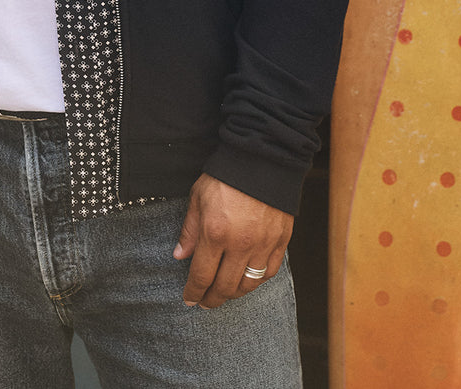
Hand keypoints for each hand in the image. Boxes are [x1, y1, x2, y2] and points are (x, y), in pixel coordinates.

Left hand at [173, 173, 292, 307]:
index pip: (202, 275)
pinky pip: (268, 272)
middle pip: (224, 286)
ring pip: (248, 284)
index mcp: (215, 232)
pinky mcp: (280, 241)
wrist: (262, 158)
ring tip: (224, 292)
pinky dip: (257, 280)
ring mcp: (262, 244)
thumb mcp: (198, 196)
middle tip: (205, 302)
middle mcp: (240, 243)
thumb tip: (180, 255)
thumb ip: (190, 229)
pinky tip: (247, 279)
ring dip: (234, 293)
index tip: (189, 299)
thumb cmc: (225, 175)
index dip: (194, 292)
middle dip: (212, 299)